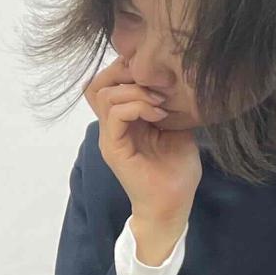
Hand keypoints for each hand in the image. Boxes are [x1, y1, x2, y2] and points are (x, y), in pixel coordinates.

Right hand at [85, 57, 201, 264]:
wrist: (172, 206)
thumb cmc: (177, 171)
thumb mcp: (177, 127)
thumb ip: (168, 104)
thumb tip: (177, 79)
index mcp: (123, 120)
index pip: (108, 82)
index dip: (127, 68)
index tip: (157, 73)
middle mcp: (110, 126)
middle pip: (98, 83)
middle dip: (127, 73)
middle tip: (156, 82)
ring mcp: (110, 137)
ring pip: (105, 94)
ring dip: (136, 91)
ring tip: (160, 102)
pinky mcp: (114, 148)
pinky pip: (115, 115)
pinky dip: (137, 107)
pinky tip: (159, 114)